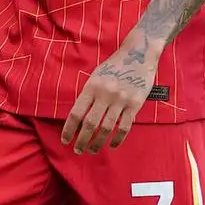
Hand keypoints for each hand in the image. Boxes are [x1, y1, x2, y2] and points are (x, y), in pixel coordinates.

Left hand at [61, 39, 158, 153]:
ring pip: (107, 128)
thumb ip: (88, 95)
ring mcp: (121, 99)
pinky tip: (112, 145)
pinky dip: (117, 139)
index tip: (65, 140)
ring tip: (92, 150)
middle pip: (90, 124)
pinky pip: (125, 126)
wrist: (138, 53)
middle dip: (82, 140)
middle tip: (78, 150)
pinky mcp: (135, 104)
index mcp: (92, 86)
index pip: (76, 113)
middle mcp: (105, 94)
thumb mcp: (96, 76)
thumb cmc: (114, 66)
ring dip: (98, 142)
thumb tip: (77, 118)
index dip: (69, 129)